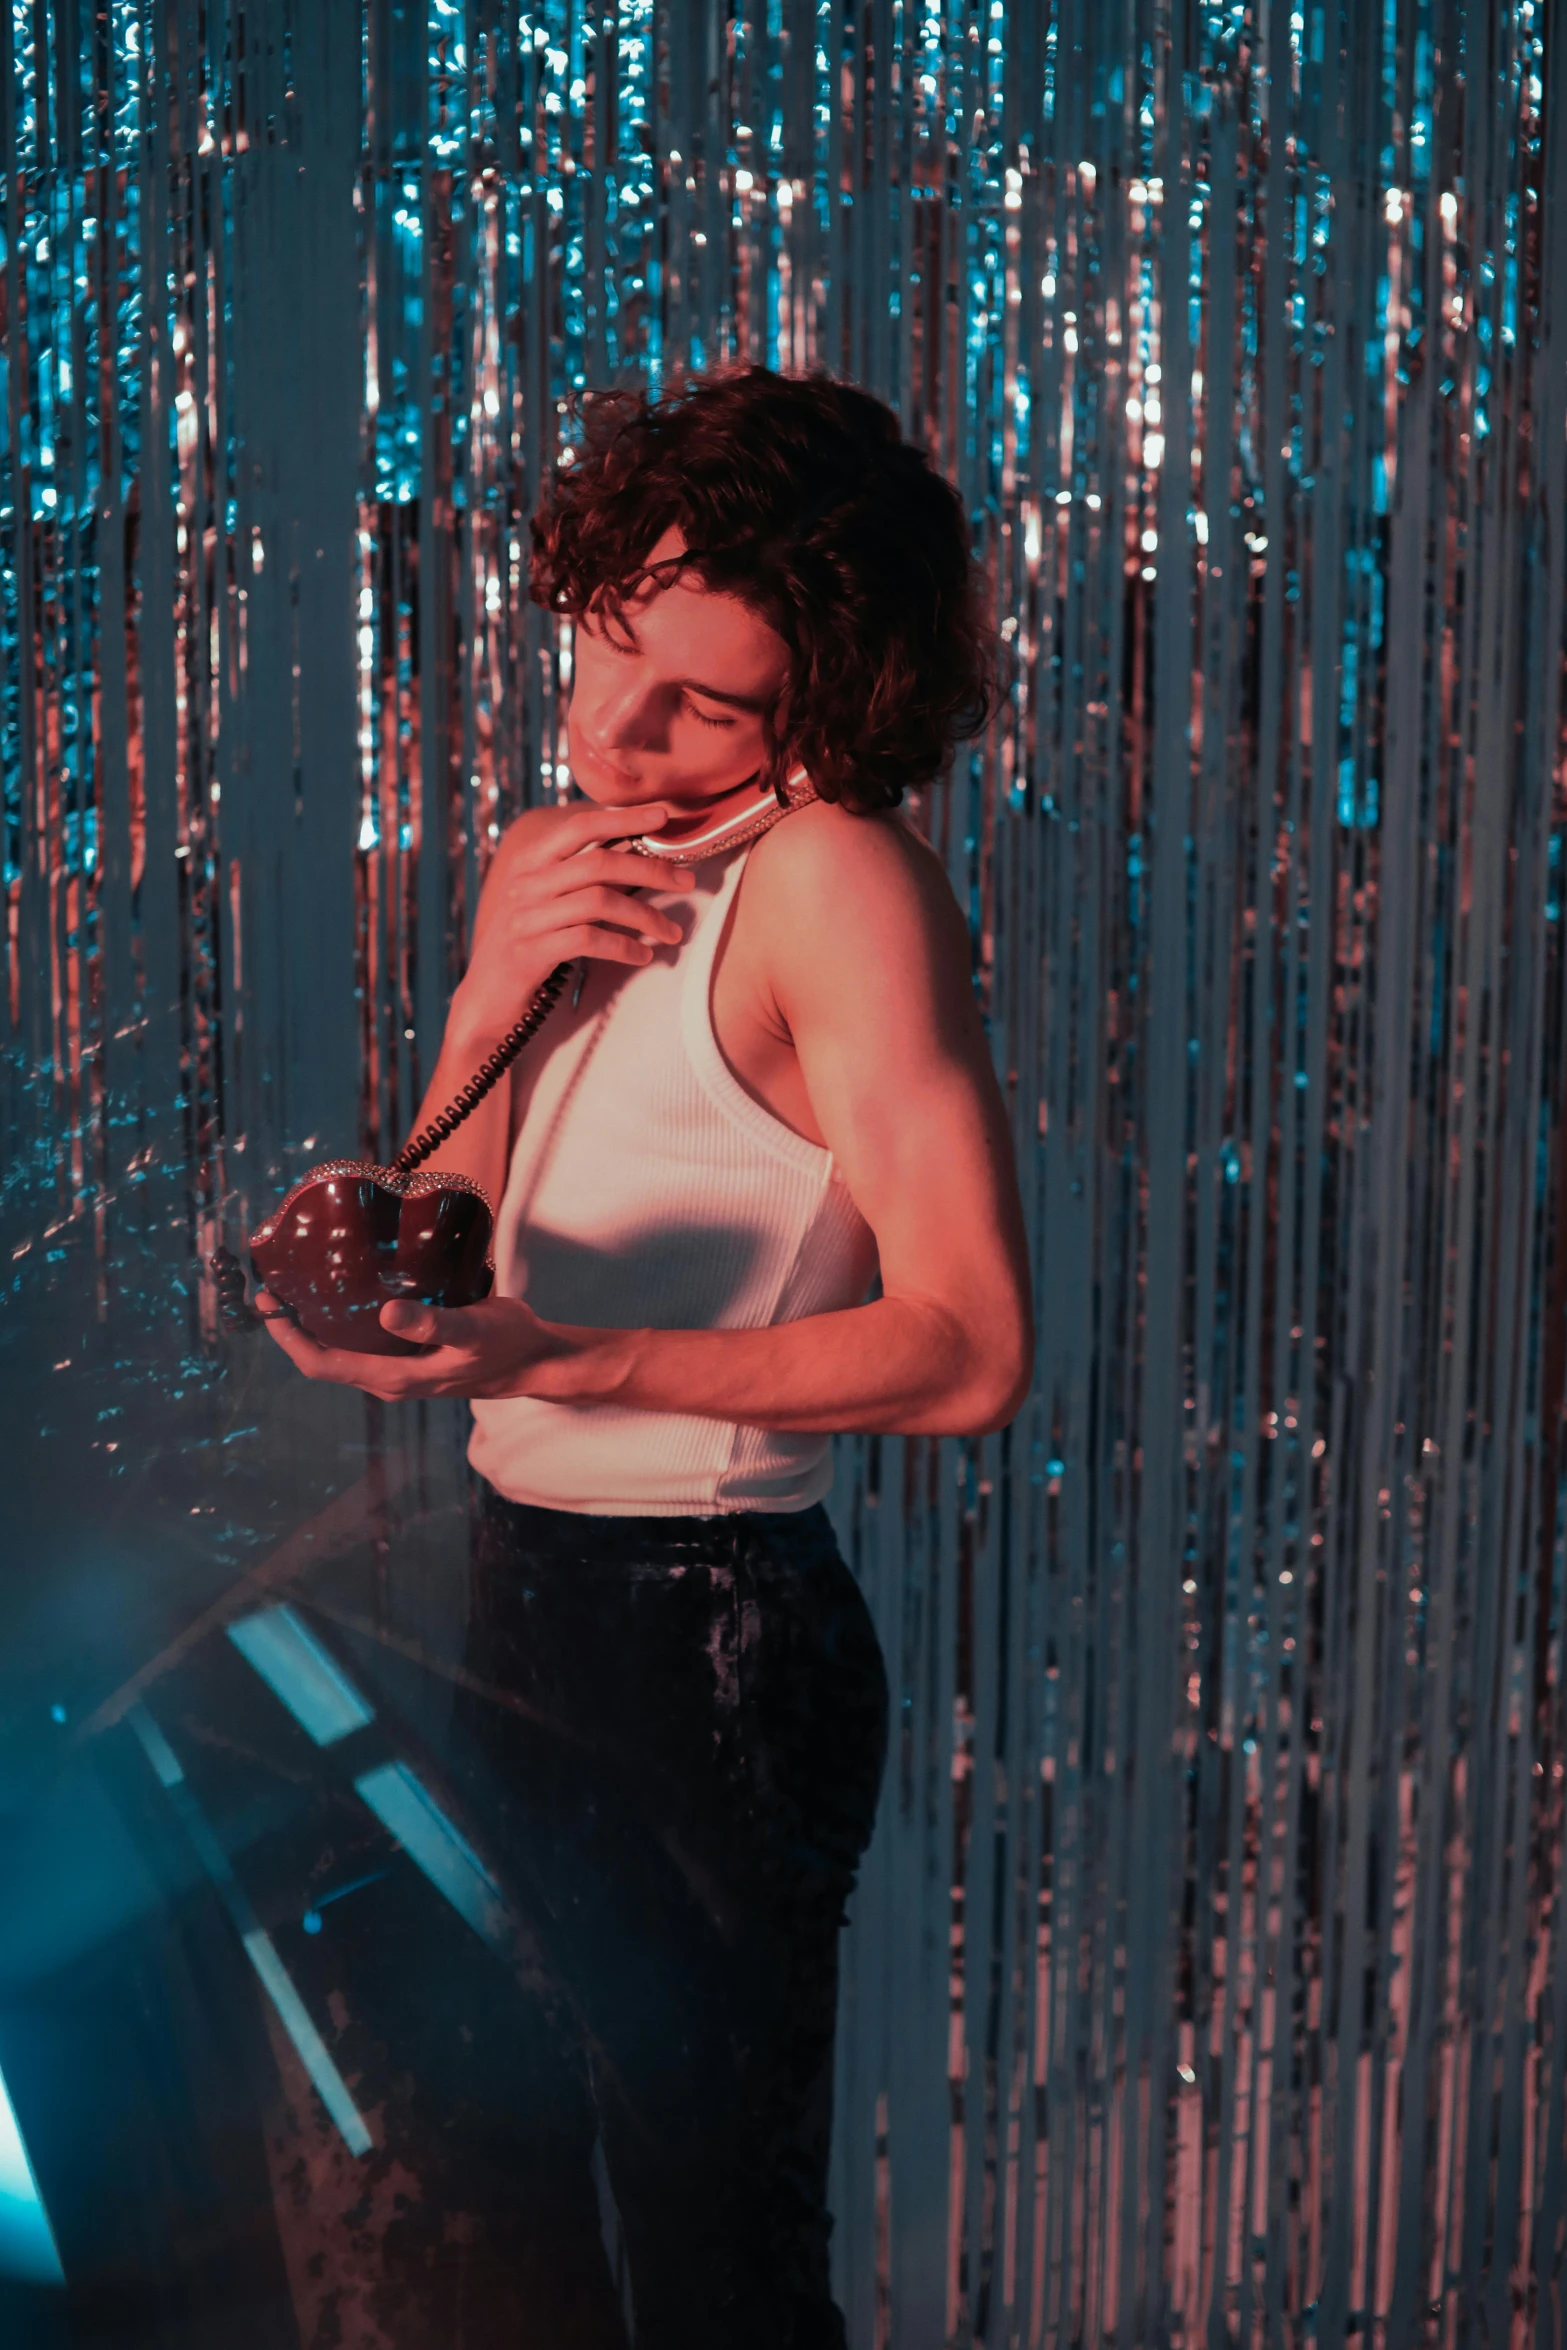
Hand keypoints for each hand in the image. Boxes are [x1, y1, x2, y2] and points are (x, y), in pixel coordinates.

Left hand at [255, 1287, 566, 1400]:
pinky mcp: (409, 1356)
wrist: (536, 1360)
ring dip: (316, 1323)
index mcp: (394, 1378)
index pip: (322, 1364)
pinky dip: (343, 1319)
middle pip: (323, 1358)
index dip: (289, 1338)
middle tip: (274, 1285)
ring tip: (299, 1283)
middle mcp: (388, 1379)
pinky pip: (362, 1342)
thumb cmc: (507, 1343)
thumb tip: (386, 1312)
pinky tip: (345, 1290)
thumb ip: (432, 1321)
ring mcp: (398, 1370)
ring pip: (341, 1350)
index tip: (268, 1304)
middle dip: (293, 1327)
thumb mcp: (473, 1327)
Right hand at [450, 797, 696, 1042]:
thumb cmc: (526, 946)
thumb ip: (580, 877)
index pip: (580, 826)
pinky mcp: (531, 953)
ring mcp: (526, 918)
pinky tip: (643, 956)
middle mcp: (526, 884)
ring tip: (673, 932)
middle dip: (651, 870)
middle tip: (687, 882)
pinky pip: (589, 941)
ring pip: (599, 901)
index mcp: (530, 862)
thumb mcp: (547, 902)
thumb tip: (636, 853)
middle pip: (598, 863)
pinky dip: (624, 947)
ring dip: (646, 916)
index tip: (662, 816)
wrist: (484, 999)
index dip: (623, 817)